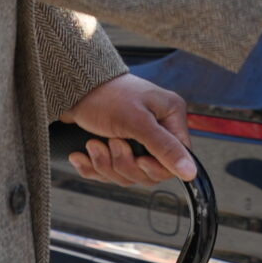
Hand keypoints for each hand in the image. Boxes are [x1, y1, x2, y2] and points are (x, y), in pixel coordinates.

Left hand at [62, 73, 194, 184]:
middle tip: (111, 143)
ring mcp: (134, 140)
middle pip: (149, 172)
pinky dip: (92, 166)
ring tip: (93, 144)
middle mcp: (156, 129)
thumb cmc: (106, 96)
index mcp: (170, 118)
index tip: (139, 161)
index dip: (156, 167)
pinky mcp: (113, 147)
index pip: (175, 160)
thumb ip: (164, 148)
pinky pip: (108, 172)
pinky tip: (82, 154)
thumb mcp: (137, 121)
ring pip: (127, 174)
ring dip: (106, 164)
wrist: (70, 88)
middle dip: (125, 164)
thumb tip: (191, 172)